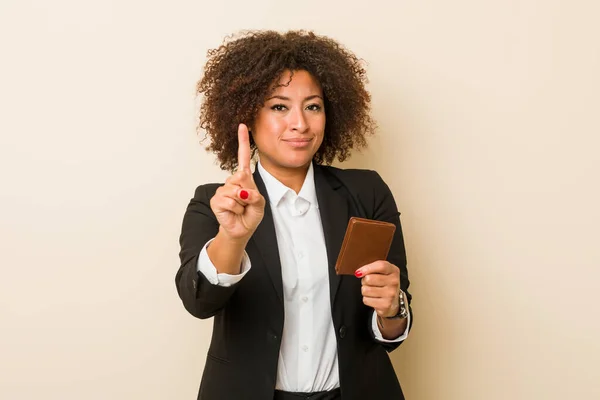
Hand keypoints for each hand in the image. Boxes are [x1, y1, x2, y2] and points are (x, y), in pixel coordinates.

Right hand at [210, 123, 264, 240]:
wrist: (242, 229)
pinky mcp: (216, 200)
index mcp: (243, 178)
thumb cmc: (250, 214)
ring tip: (241, 208)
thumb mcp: (260, 204)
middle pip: (242, 177)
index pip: (242, 157)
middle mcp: (232, 181)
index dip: (243, 141)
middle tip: (247, 203)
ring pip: (236, 191)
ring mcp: (222, 189)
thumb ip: (254, 196)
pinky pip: (229, 201)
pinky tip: (234, 212)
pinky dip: (236, 209)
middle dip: (249, 193)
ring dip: (243, 204)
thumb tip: (241, 191)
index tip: (243, 126)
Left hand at [356, 261, 400, 317]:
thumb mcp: (383, 272)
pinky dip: (367, 299)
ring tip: (372, 291)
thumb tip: (358, 273)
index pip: (381, 266)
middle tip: (370, 283)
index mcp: (394, 271)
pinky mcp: (385, 305)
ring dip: (365, 290)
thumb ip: (372, 268)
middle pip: (369, 278)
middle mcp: (394, 282)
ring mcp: (390, 294)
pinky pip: (366, 300)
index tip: (358, 272)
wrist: (394, 302)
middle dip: (365, 281)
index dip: (367, 268)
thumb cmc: (385, 284)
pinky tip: (374, 298)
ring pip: (366, 290)